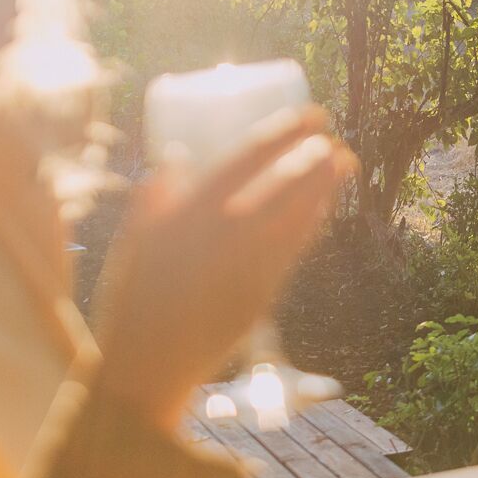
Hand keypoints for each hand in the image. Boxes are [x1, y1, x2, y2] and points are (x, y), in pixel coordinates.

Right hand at [94, 107, 355, 430]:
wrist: (148, 362)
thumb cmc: (134, 297)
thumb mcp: (135, 238)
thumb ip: (155, 196)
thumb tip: (174, 157)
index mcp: (188, 211)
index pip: (245, 160)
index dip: (281, 133)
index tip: (306, 115)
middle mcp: (224, 233)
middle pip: (281, 184)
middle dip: (311, 154)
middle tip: (332, 133)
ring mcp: (247, 264)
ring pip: (296, 216)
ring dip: (323, 186)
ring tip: (344, 162)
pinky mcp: (263, 292)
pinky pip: (295, 248)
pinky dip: (312, 223)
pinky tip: (323, 208)